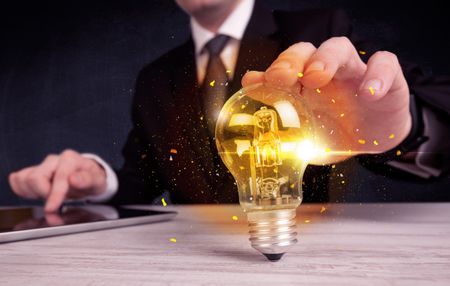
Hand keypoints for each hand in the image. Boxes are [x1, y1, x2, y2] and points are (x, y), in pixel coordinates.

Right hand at [8, 150, 106, 212]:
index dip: (53, 195)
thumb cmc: (92, 179)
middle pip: (35, 178)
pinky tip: (37, 194)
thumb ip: (87, 180)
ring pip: (24, 179)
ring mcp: (42, 165)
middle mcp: (54, 160)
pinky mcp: (32, 171)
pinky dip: (23, 190)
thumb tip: (74, 179)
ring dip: (34, 193)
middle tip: (56, 202)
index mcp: (70, 159)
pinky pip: (18, 180)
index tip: (51, 209)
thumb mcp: (97, 181)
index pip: (58, 177)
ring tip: (49, 196)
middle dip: (44, 194)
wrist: (88, 177)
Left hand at [242, 37, 411, 163]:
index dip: (269, 71)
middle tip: (282, 77)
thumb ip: (283, 123)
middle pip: (307, 50)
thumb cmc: (335, 134)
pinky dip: (377, 75)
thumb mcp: (306, 134)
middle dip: (291, 61)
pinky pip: (385, 64)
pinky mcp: (387, 79)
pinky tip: (369, 93)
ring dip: (325, 59)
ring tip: (317, 76)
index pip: (284, 67)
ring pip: (339, 48)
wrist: (372, 145)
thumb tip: (254, 116)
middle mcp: (327, 72)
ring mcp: (355, 72)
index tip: (256, 82)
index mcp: (304, 85)